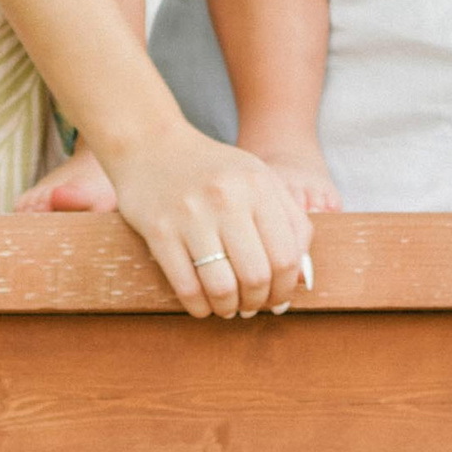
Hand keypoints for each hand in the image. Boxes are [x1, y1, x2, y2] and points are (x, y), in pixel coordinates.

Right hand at [21, 131, 314, 319]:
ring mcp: (190, 215)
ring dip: (228, 308)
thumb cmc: (213, 169)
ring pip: (221, 287)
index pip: (286, 256)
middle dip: (257, 303)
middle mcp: (227, 198)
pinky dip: (198, 307)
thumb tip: (300, 278)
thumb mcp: (259, 179)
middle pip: (256, 276)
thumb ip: (289, 221)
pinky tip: (203, 305)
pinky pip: (185, 286)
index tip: (278, 299)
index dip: (285, 288)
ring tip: (228, 307)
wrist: (151, 143)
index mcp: (258, 185)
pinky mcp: (159, 230)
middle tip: (252, 306)